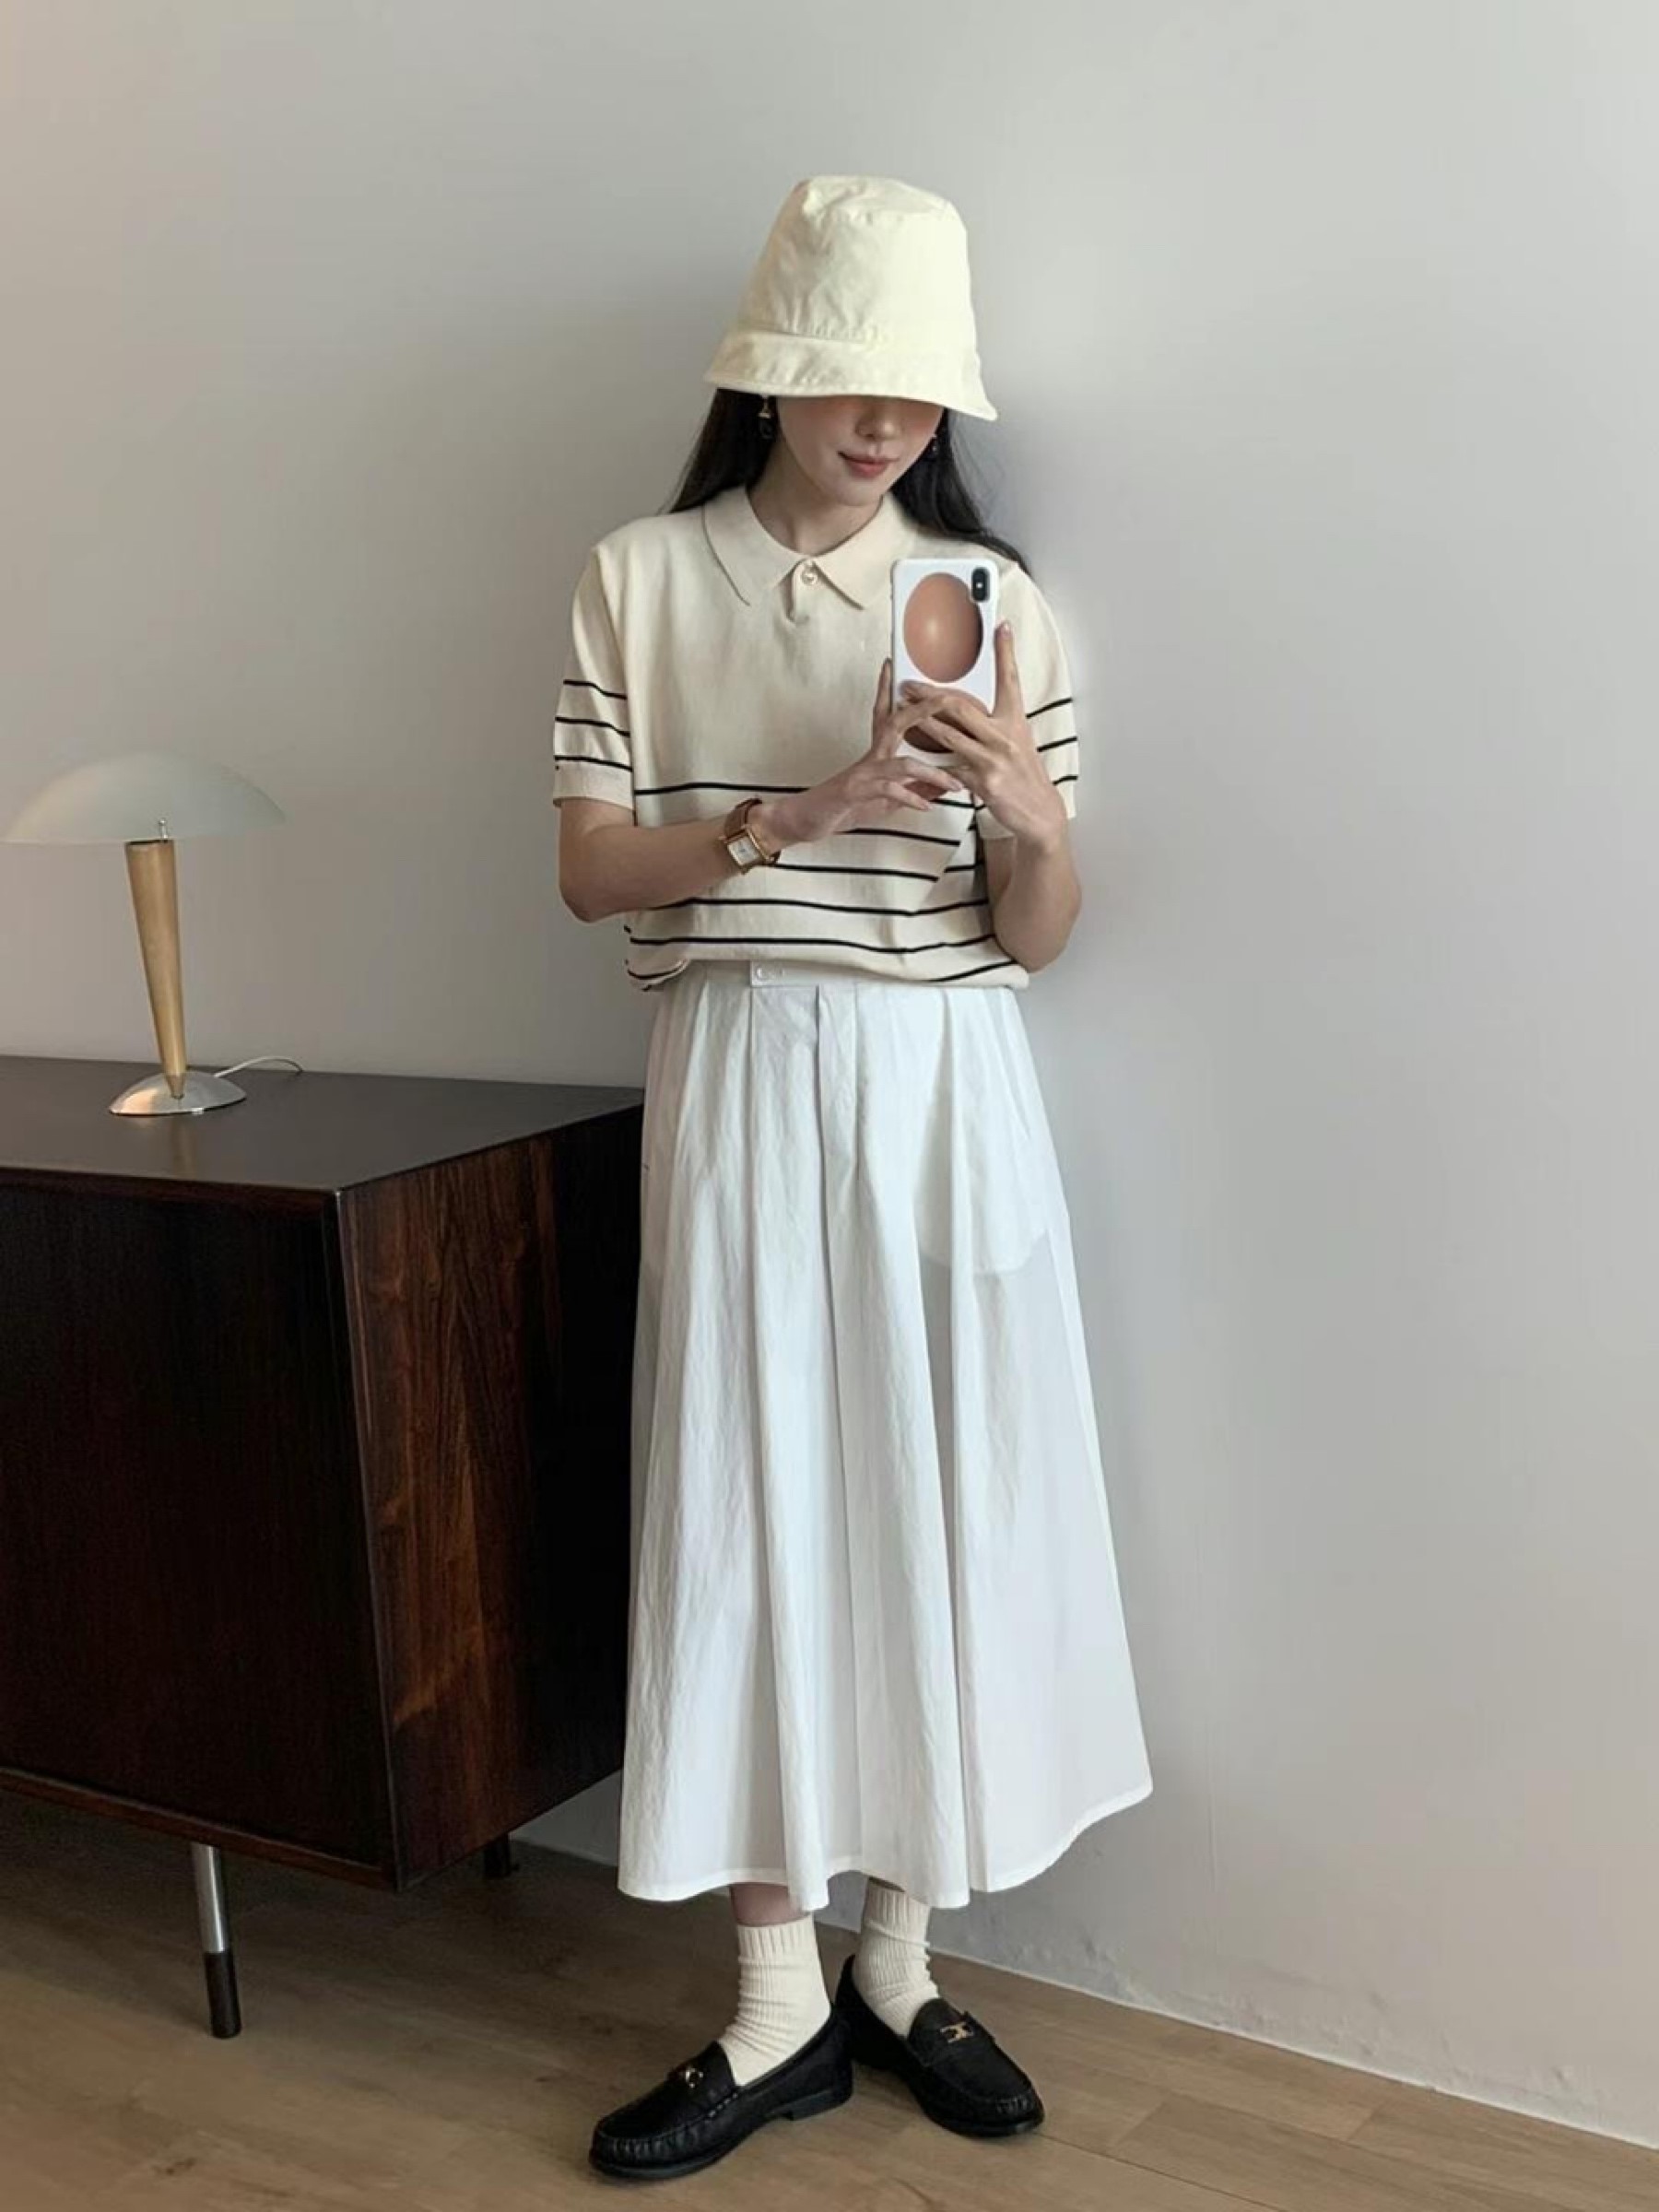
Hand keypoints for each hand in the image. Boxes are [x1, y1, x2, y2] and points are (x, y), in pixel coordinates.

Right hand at [762, 659, 967, 846]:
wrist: (802, 820)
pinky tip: (926, 807)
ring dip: (932, 773)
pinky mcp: (855, 792)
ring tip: (956, 783)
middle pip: (896, 723)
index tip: (906, 671)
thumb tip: (943, 785)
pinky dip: (909, 799)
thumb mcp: (884, 801)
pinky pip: (887, 791)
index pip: (888, 716)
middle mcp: (870, 758)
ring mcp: (862, 774)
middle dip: (921, 710)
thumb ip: (913, 791)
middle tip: (944, 697)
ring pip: (903, 764)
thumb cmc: (841, 806)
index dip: (895, 691)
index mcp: (876, 755)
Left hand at [898, 623, 1067, 847]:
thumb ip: (997, 722)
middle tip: (910, 684)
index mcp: (1015, 720)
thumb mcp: (1018, 740)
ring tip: (903, 711)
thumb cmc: (1025, 773)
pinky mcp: (983, 782)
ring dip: (922, 723)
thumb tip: (976, 706)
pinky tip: (915, 757)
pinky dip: (933, 764)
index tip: (1001, 626)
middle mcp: (1004, 735)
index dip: (1006, 652)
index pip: (1010, 679)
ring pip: (950, 735)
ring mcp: (993, 759)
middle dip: (931, 694)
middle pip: (962, 706)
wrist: (1039, 810)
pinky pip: (950, 768)